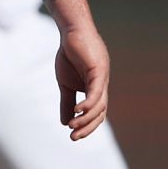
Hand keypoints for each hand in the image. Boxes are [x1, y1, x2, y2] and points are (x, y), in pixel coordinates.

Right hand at [54, 24, 109, 139]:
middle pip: (100, 113)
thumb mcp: (65, 83)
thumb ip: (67, 102)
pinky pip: (96, 91)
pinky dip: (88, 104)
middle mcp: (101, 86)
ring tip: (72, 126)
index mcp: (95, 89)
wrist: (71, 31)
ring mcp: (101, 78)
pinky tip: (78, 111)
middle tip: (73, 137)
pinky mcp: (98, 70)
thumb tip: (65, 123)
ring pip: (99, 105)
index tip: (72, 135)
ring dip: (86, 119)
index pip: (96, 114)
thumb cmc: (70, 54)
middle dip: (87, 128)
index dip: (86, 126)